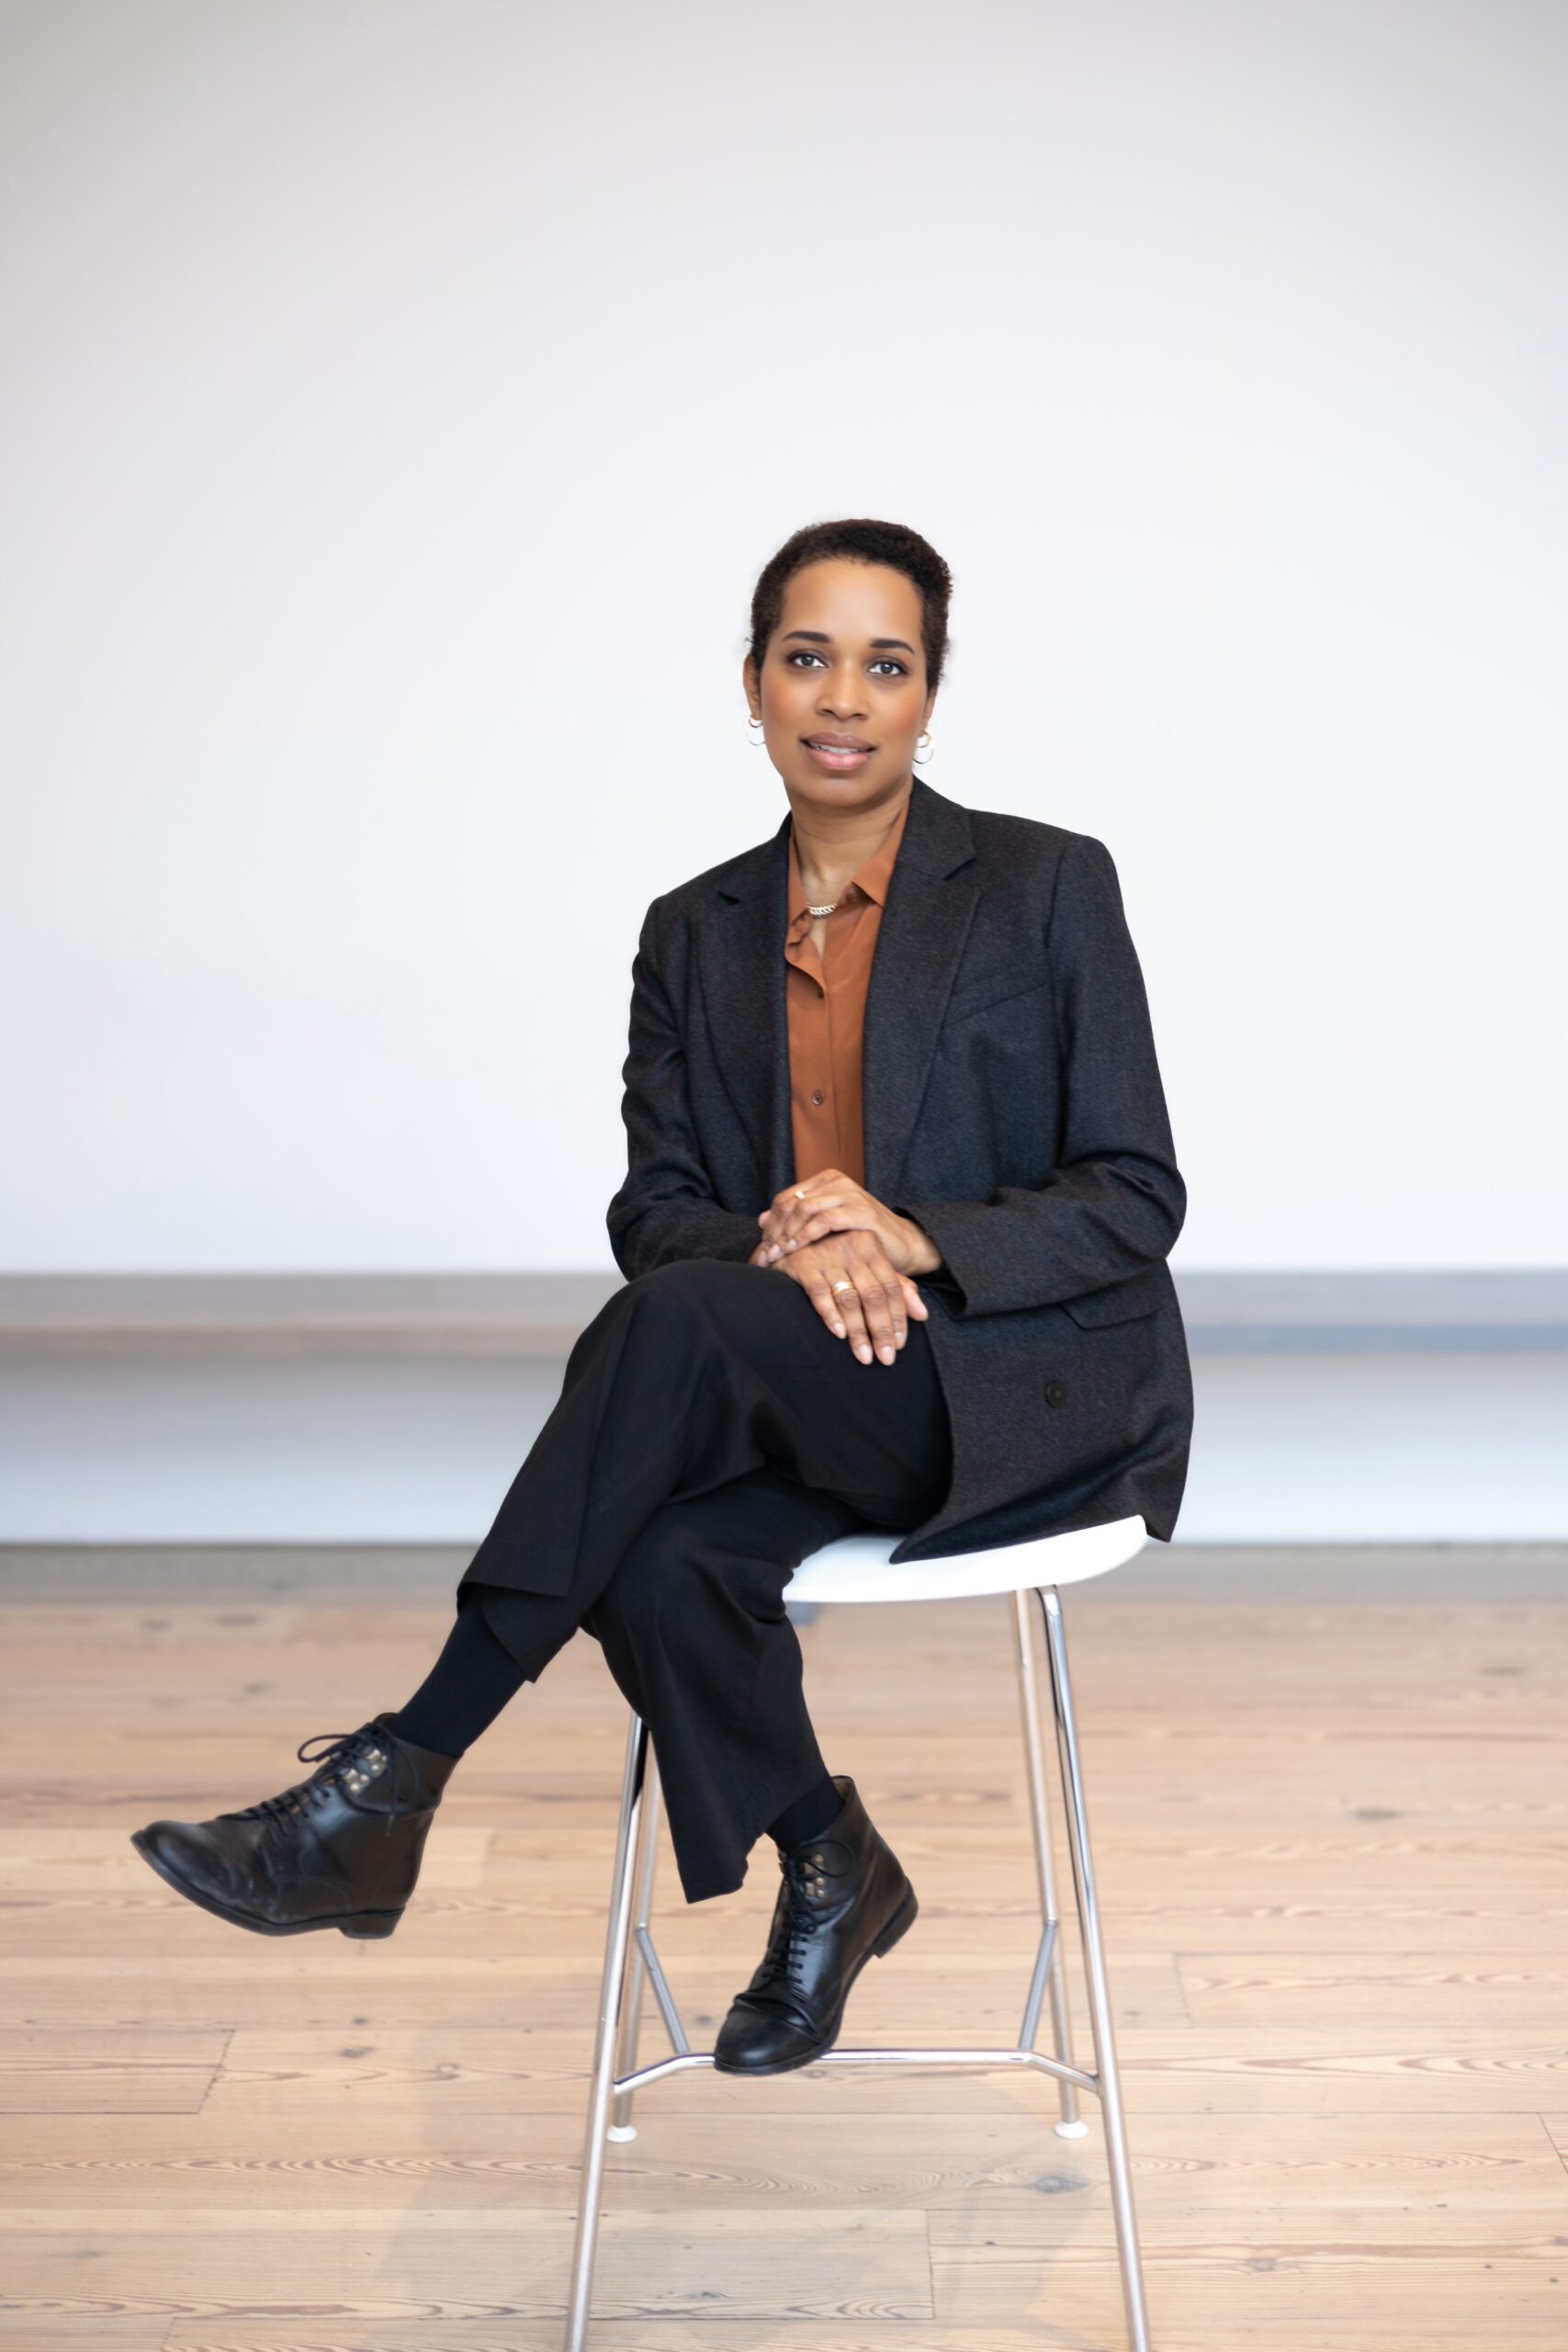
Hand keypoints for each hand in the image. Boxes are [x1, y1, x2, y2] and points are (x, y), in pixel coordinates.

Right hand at [748, 1229, 928, 1365]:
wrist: (790, 1241)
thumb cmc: (834, 1258)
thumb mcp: (867, 1266)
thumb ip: (897, 1288)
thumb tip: (923, 1315)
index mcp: (870, 1246)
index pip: (892, 1287)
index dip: (898, 1318)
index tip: (899, 1345)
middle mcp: (851, 1247)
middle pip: (873, 1295)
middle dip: (881, 1331)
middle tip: (885, 1359)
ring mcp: (825, 1255)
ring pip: (849, 1298)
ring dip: (857, 1331)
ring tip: (863, 1357)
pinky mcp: (802, 1264)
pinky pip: (819, 1293)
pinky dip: (830, 1315)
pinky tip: (838, 1335)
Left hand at [754, 1168, 942, 1277]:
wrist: (901, 1245)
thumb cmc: (859, 1238)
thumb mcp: (824, 1228)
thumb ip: (795, 1221)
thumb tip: (760, 1219)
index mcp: (825, 1181)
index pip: (785, 1199)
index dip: (770, 1225)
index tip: (762, 1249)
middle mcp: (837, 1182)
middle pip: (791, 1204)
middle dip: (775, 1232)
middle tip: (765, 1256)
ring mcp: (850, 1194)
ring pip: (804, 1210)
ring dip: (787, 1235)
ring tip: (777, 1257)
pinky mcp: (861, 1211)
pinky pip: (825, 1221)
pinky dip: (806, 1236)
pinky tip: (796, 1251)